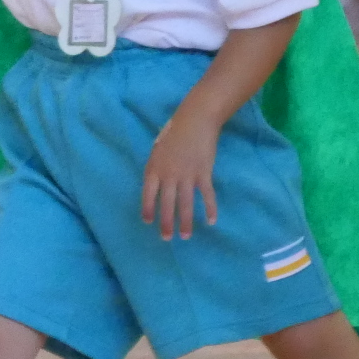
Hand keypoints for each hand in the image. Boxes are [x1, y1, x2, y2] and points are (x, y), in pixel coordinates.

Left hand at [140, 106, 222, 238]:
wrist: (195, 120)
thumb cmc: (174, 132)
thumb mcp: (158, 149)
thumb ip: (157, 167)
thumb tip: (157, 183)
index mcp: (154, 168)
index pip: (148, 193)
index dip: (148, 208)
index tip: (148, 222)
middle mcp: (169, 175)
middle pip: (167, 203)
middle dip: (166, 222)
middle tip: (166, 238)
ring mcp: (187, 175)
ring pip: (185, 203)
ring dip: (185, 221)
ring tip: (185, 236)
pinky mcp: (203, 173)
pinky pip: (206, 195)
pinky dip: (209, 208)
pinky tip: (210, 221)